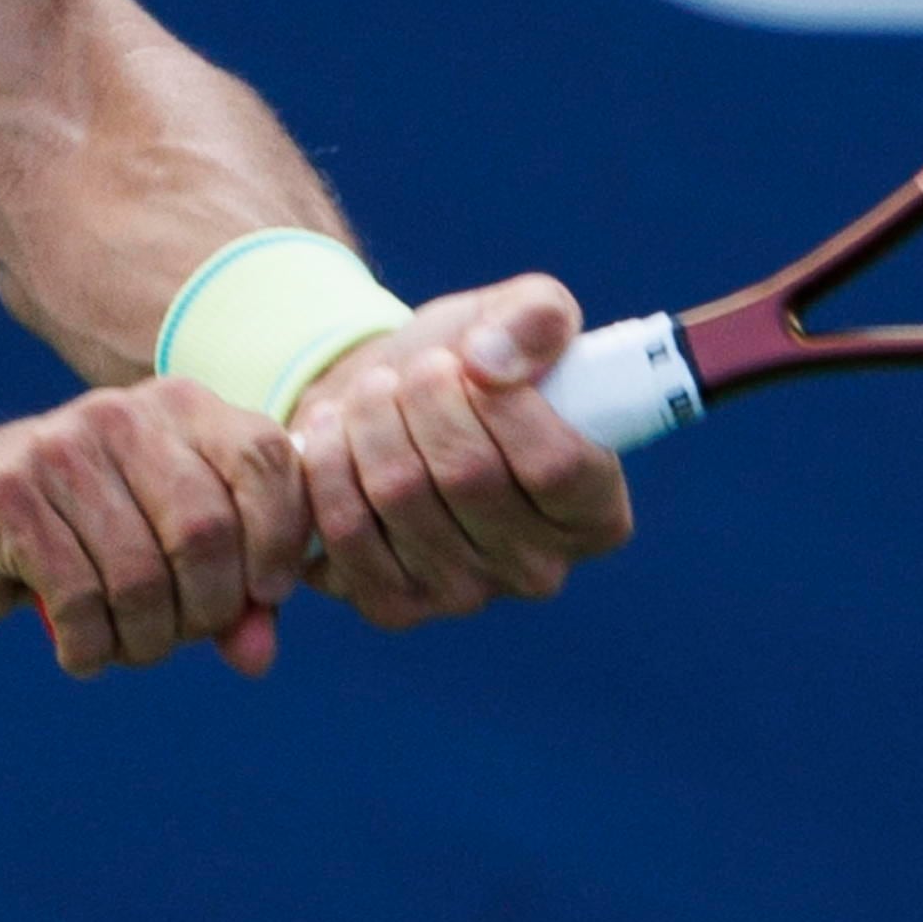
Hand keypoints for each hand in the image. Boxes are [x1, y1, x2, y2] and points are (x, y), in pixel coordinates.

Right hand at [0, 377, 308, 677]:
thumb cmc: (75, 543)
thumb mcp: (163, 555)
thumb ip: (229, 596)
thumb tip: (258, 657)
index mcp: (179, 406)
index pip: (268, 459)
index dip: (280, 540)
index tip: (261, 595)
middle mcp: (122, 413)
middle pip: (208, 530)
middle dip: (206, 610)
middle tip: (180, 637)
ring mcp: (61, 448)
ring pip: (142, 576)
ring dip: (146, 640)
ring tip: (126, 647)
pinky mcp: (8, 496)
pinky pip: (81, 598)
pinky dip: (91, 648)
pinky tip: (80, 653)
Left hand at [292, 275, 635, 630]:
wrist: (392, 407)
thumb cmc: (475, 366)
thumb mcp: (520, 316)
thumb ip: (538, 318)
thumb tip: (493, 360)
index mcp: (595, 512)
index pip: (556, 465)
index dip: (504, 402)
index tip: (470, 358)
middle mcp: (539, 569)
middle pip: (468, 475)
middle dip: (426, 398)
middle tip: (415, 368)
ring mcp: (464, 595)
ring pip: (400, 495)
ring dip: (371, 421)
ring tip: (373, 391)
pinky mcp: (393, 605)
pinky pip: (345, 531)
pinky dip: (326, 466)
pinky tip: (330, 431)